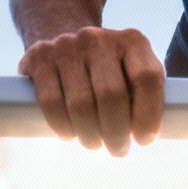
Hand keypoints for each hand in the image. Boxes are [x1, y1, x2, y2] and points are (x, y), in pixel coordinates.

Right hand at [17, 27, 164, 155]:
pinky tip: (69, 135)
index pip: (146, 77)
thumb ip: (145, 97)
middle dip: (116, 132)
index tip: (144, 139)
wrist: (65, 45)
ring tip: (94, 143)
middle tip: (118, 149)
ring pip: (81, 104)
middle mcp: (99, 39)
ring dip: (89, 135)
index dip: (148, 114)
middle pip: (112, 95)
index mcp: (132, 41)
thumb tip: (147, 136)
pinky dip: (61, 126)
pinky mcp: (40, 58)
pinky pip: (51, 102)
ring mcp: (67, 46)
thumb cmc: (108, 72)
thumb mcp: (132, 73)